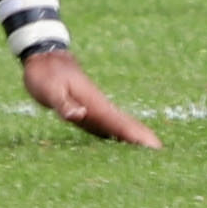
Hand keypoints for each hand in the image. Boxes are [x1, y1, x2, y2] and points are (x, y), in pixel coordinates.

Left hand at [19, 48, 161, 147]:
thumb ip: (64, 103)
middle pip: (125, 123)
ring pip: (119, 124)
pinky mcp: (89, 110)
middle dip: (142, 136)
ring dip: (134, 135)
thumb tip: (80, 115)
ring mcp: (95, 108)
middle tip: (161, 150)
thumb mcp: (49, 90)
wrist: (46, 57)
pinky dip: (119, 133)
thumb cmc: (45, 74)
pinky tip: (123, 142)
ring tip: (150, 148)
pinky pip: (108, 125)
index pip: (118, 122)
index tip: (154, 146)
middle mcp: (98, 106)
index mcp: (93, 102)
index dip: (135, 135)